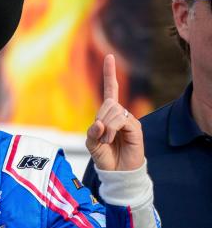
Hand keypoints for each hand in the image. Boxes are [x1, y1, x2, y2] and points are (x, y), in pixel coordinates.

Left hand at [85, 54, 143, 170]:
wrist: (117, 171)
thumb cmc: (104, 156)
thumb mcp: (91, 143)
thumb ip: (92, 132)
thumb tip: (99, 123)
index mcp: (108, 114)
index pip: (111, 90)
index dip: (110, 74)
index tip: (110, 57)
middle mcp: (120, 113)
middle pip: (108, 104)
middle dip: (100, 120)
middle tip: (102, 137)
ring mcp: (129, 120)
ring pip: (114, 112)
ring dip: (105, 128)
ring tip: (108, 141)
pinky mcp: (136, 127)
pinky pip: (121, 120)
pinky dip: (111, 130)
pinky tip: (112, 140)